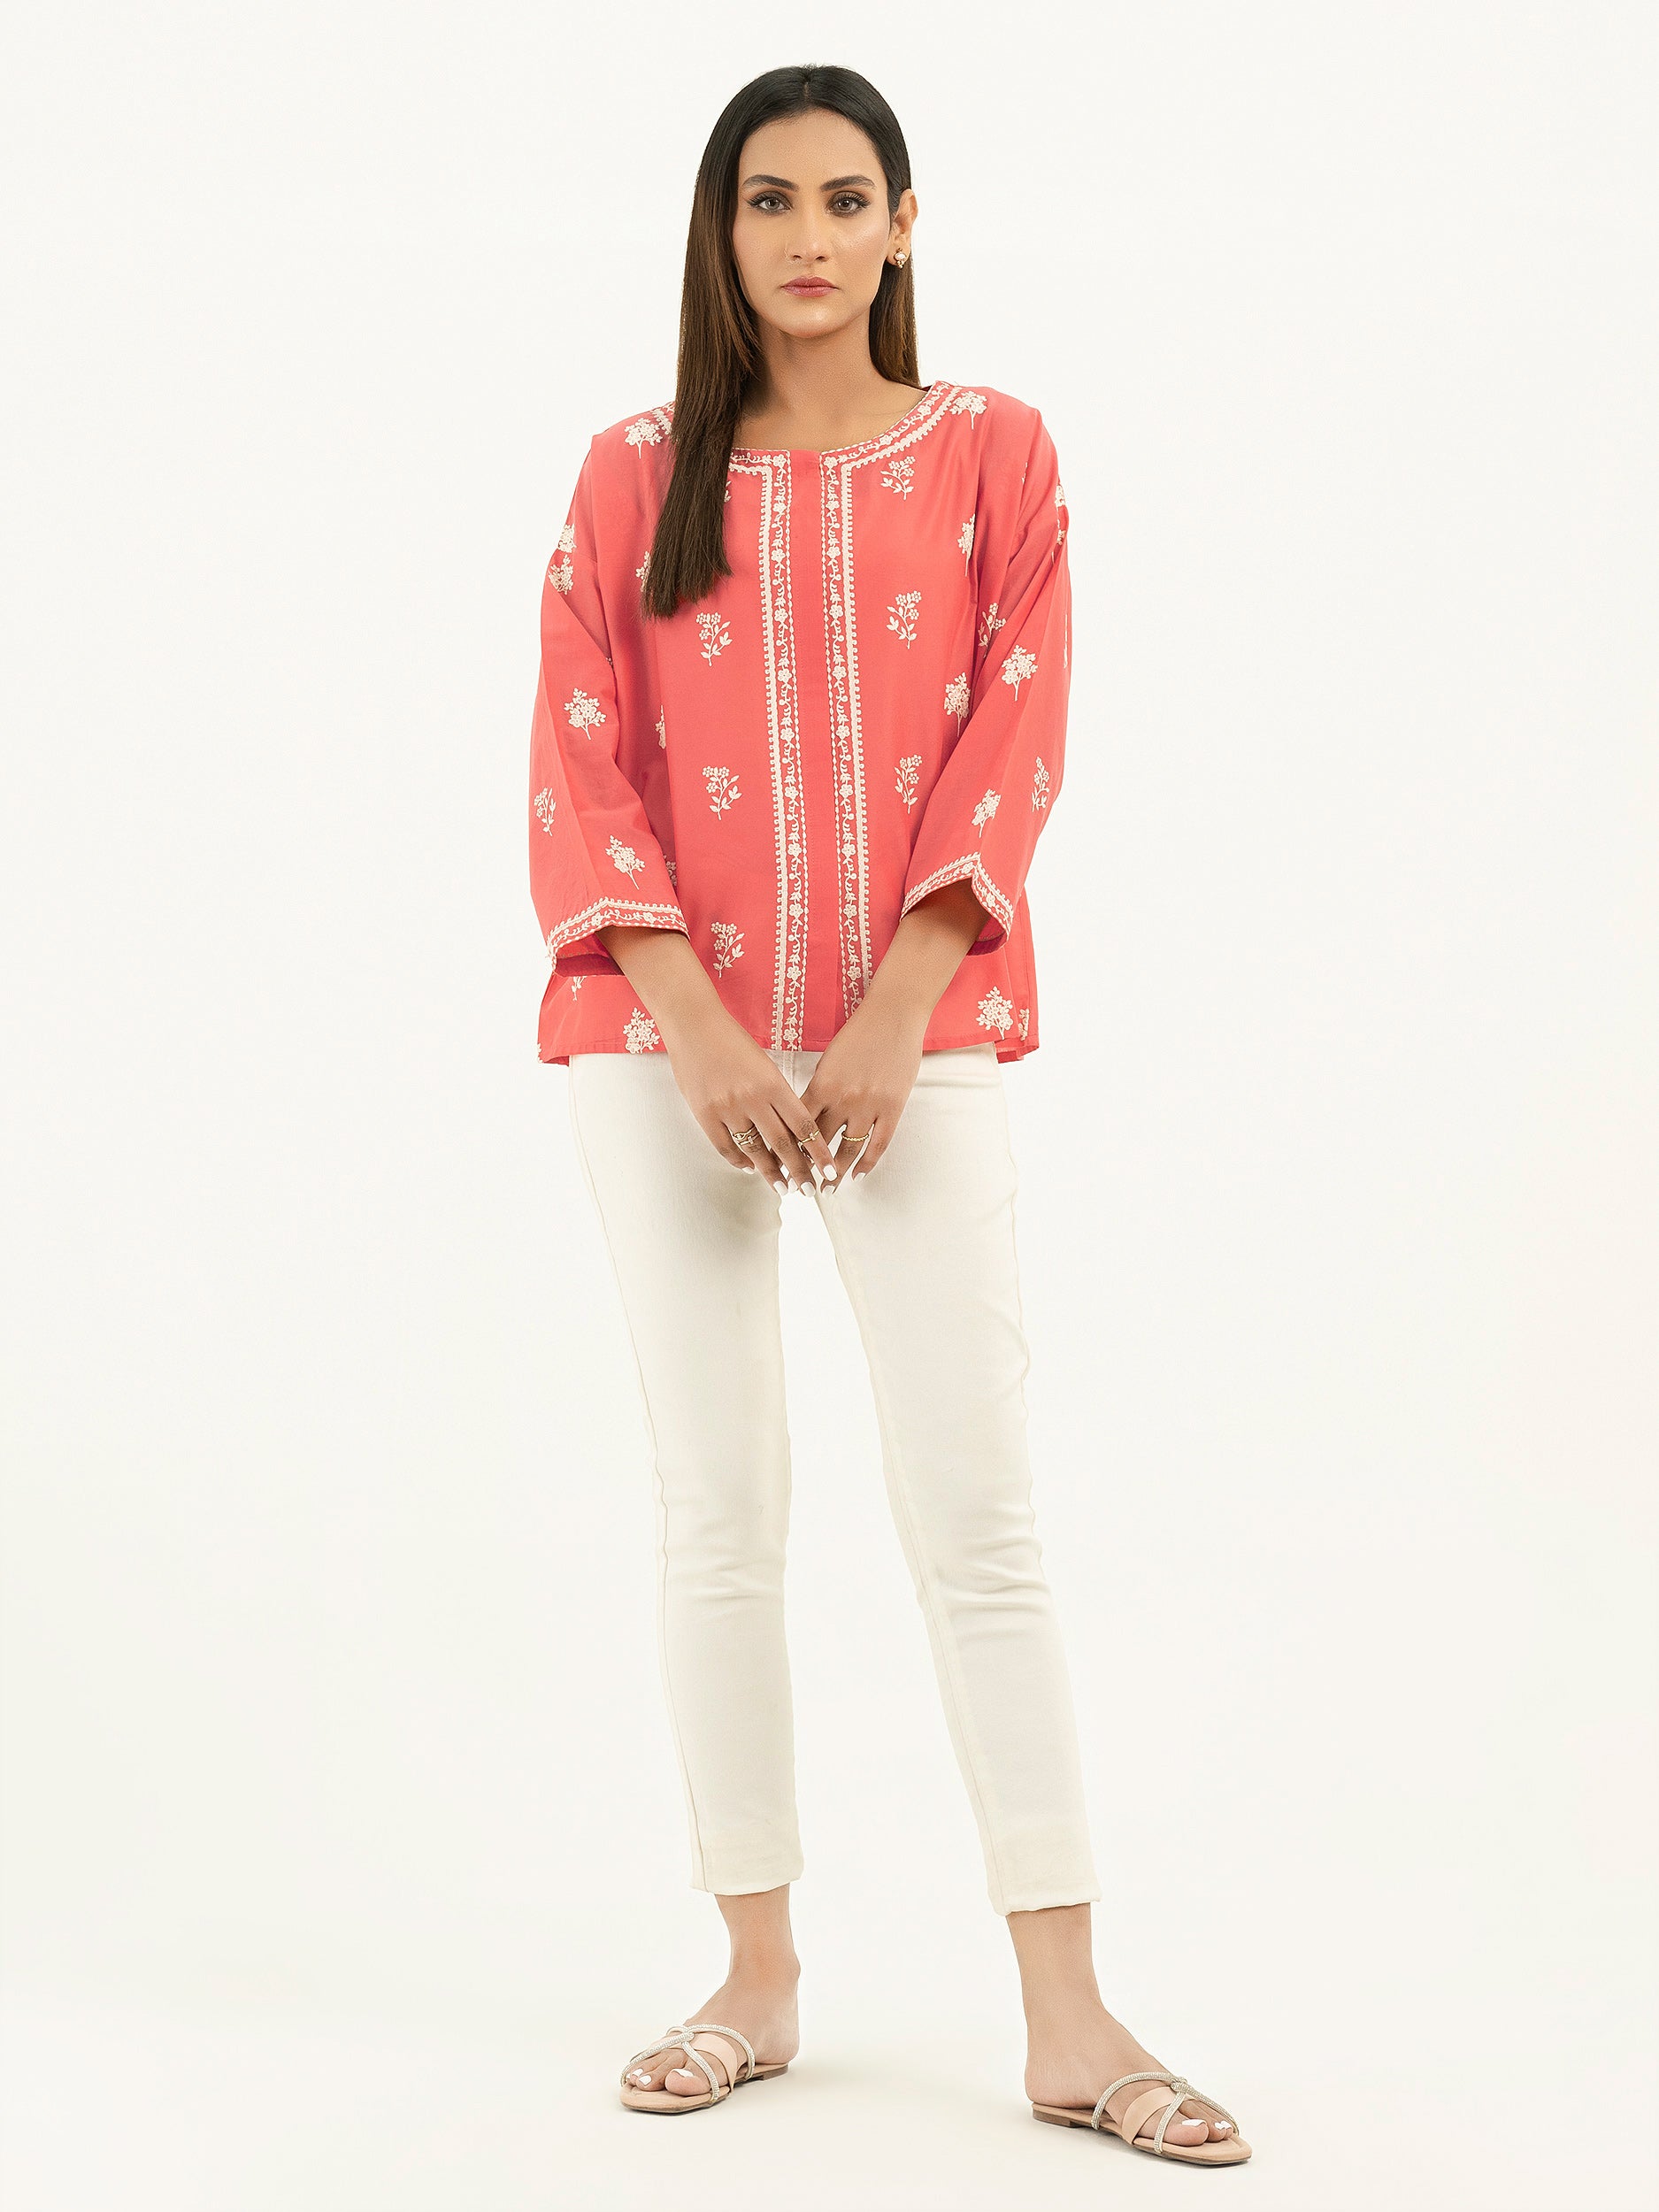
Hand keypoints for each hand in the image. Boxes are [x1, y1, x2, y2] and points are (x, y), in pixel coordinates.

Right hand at [660, 1006, 840, 1192]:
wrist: (694, 1025)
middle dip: (799, 1171)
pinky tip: (749, 1167)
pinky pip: (725, 1147)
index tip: (829, 1170)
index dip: (818, 1152)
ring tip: (782, 1188)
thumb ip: (777, 1095)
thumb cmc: (732, 1041)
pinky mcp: (704, 1114)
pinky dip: (739, 1161)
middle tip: (808, 1191)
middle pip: (782, 1144)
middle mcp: (752, 1098)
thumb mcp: (764, 1064)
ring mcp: (727, 1108)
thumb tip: (790, 1129)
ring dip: (770, 1172)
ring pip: (754, 1151)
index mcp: (773, 1083)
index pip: (803, 1126)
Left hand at [795, 992, 929, 1187]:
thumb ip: (820, 1088)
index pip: (799, 1126)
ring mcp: (870, 1105)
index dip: (788, 1149)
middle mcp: (843, 1099)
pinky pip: (879, 1144)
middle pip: (820, 1143)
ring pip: (848, 1150)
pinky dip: (867, 1163)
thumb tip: (807, 1115)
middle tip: (799, 1186)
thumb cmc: (858, 1033)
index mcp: (822, 1084)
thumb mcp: (829, 1060)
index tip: (780, 1166)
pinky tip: (857, 1176)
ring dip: (836, 1173)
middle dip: (807, 1168)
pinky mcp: (893, 1107)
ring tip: (827, 1189)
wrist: (893, 1015)